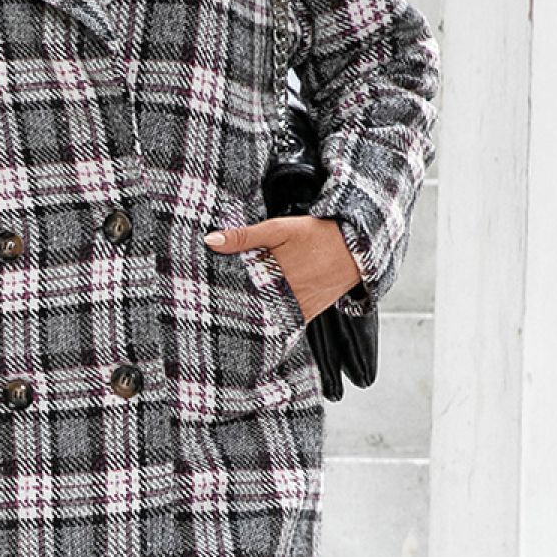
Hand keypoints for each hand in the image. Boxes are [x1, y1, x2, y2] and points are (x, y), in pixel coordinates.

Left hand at [203, 215, 360, 321]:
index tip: (200, 302)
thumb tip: (212, 241)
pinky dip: (271, 325)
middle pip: (250, 309)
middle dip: (229, 312)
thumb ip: (245, 236)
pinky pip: (285, 324)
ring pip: (266, 319)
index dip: (218, 298)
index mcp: (273, 276)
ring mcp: (297, 309)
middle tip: (206, 316)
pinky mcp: (308, 314)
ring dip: (249, 320)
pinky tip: (255, 327)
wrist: (356, 248)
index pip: (238, 292)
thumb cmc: (317, 235)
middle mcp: (285, 297)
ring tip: (225, 324)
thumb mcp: (279, 229)